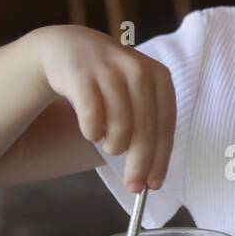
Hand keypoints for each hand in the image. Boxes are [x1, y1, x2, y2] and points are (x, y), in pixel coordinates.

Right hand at [33, 25, 175, 191]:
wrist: (68, 49)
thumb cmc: (108, 82)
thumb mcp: (135, 94)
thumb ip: (147, 125)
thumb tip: (151, 176)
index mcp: (159, 75)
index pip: (166, 125)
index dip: (161, 159)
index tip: (154, 185)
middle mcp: (137, 69)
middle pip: (145, 130)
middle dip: (139, 165)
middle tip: (133, 187)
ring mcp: (109, 69)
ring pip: (120, 127)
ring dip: (114, 146)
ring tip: (108, 143)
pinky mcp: (81, 74)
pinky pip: (92, 120)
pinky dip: (92, 133)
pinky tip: (92, 131)